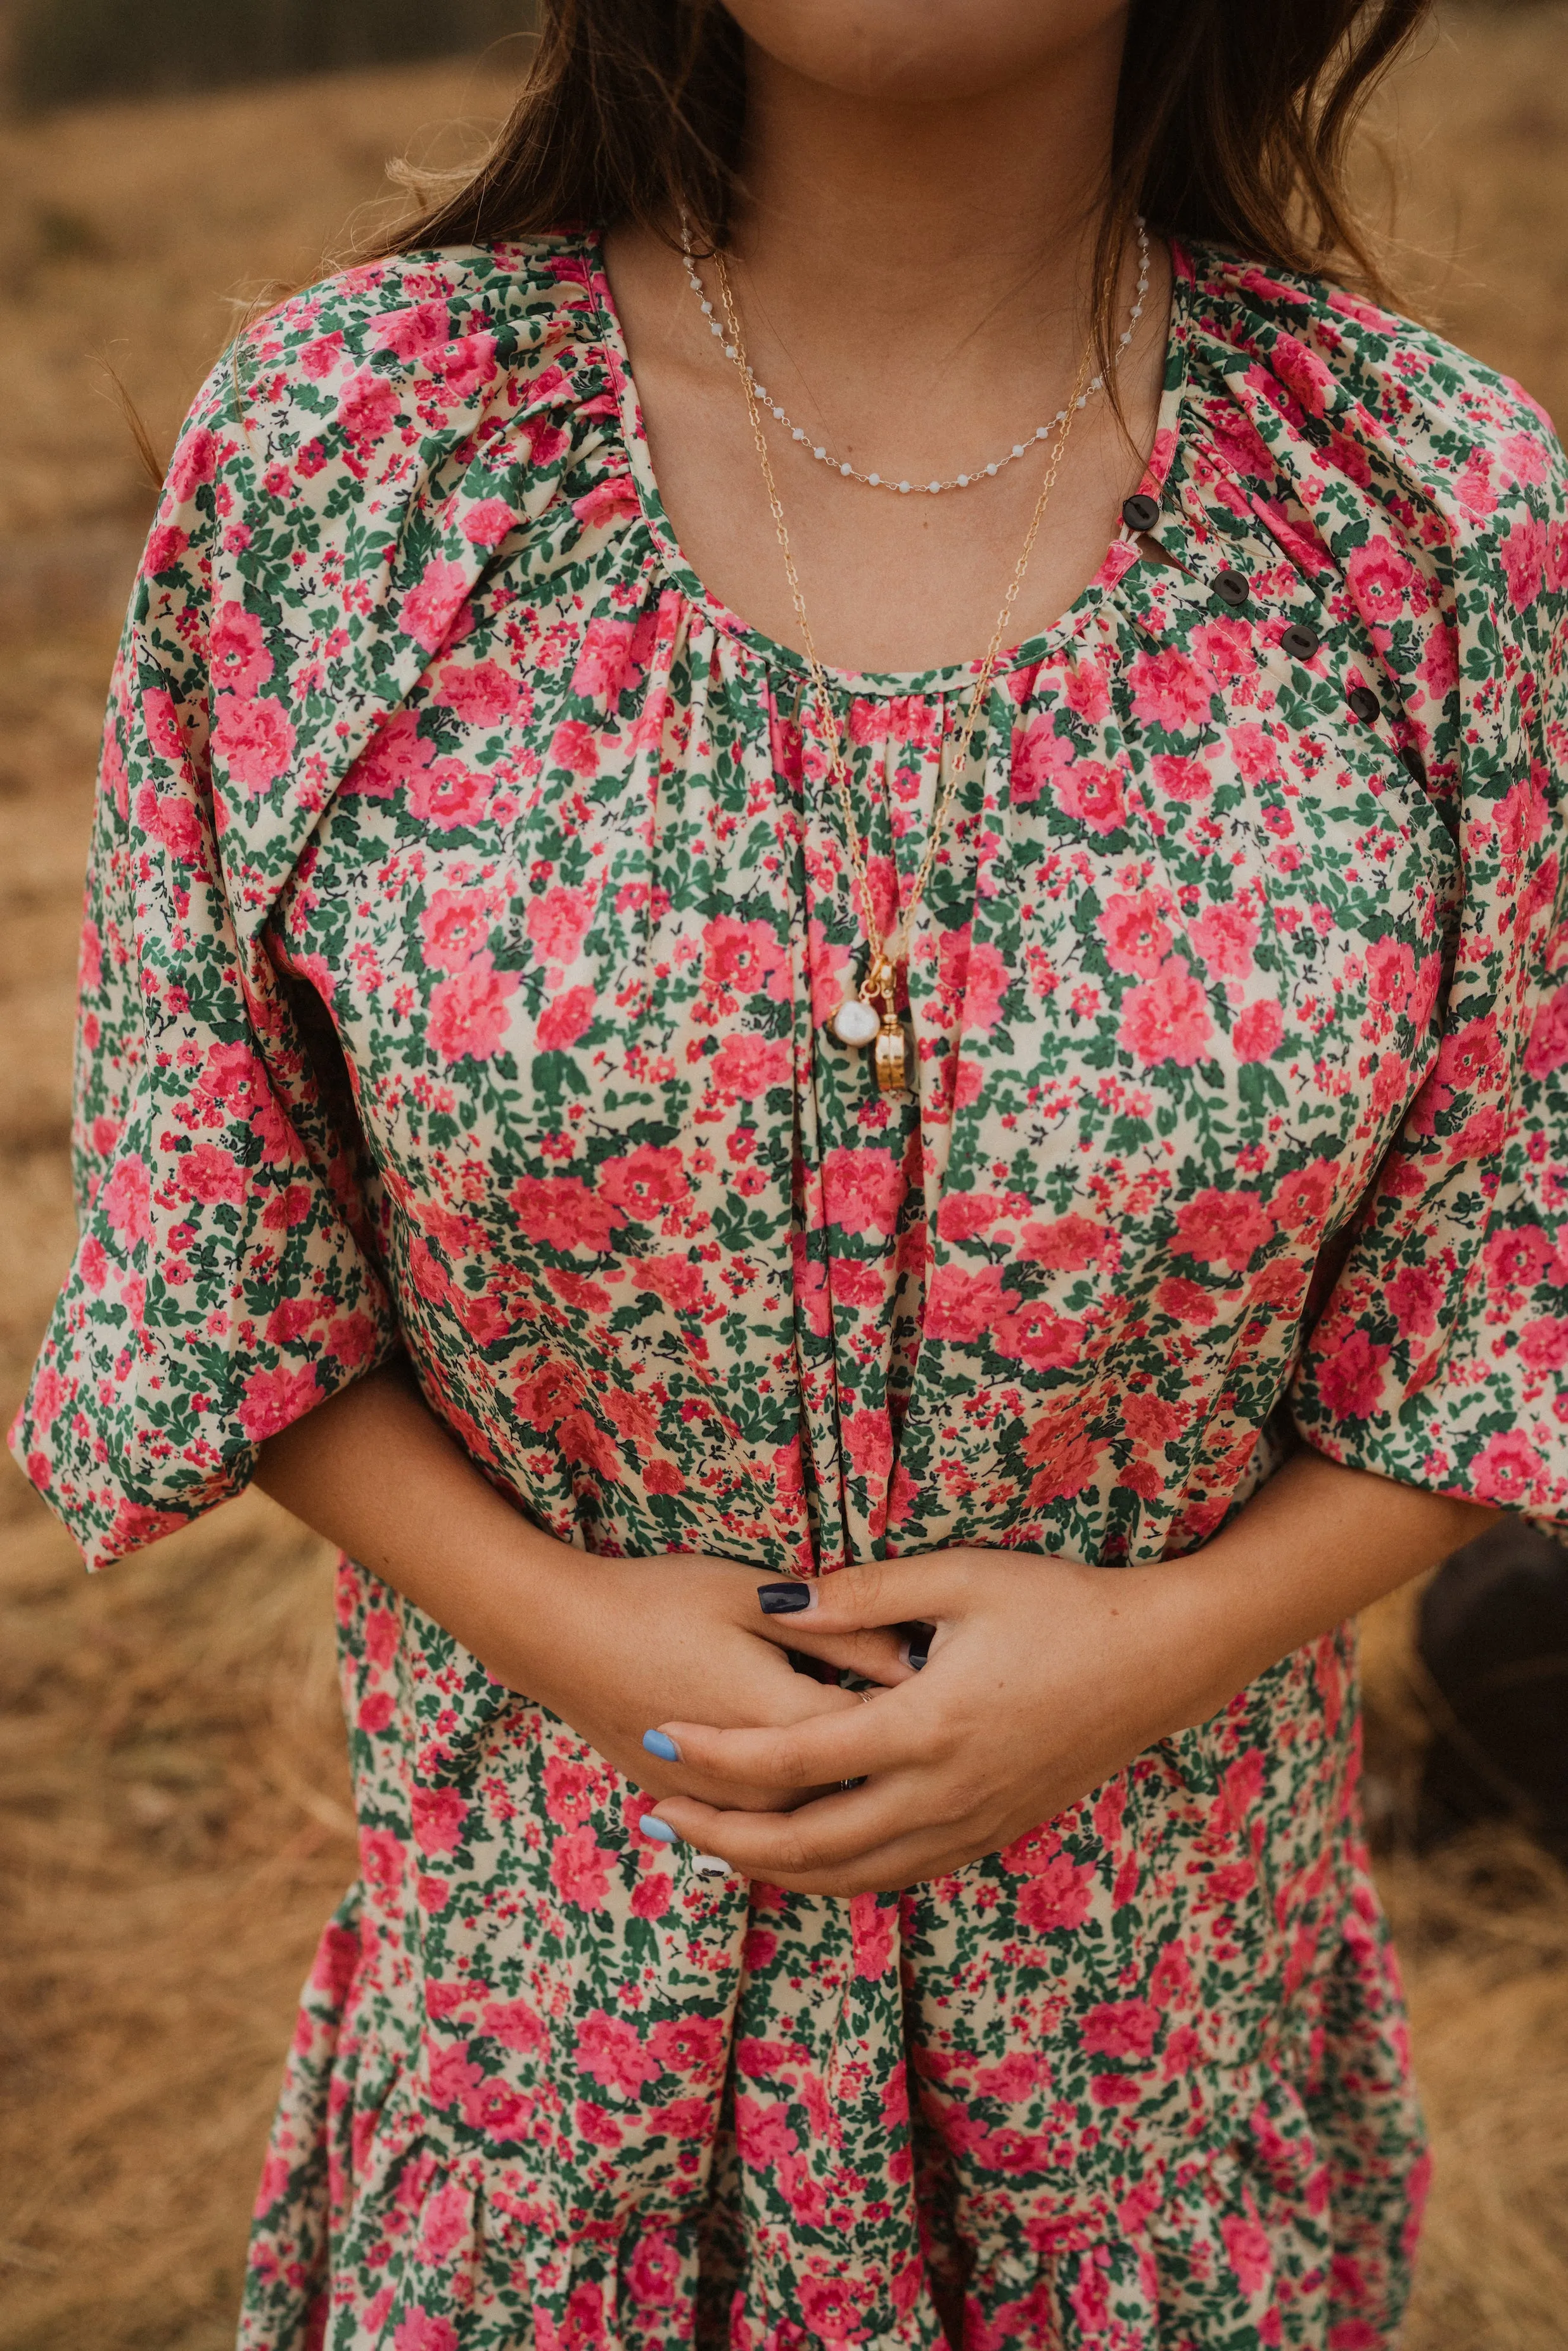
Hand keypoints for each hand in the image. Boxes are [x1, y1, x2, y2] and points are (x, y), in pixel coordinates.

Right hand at [493, 1551, 917, 1816]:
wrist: (558, 1635)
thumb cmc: (658, 1600)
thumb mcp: (754, 1596)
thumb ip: (840, 1631)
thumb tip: (921, 1658)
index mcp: (784, 1724)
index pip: (882, 1731)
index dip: (924, 1706)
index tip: (956, 1680)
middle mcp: (759, 1788)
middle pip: (857, 1789)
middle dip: (897, 1761)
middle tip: (939, 1728)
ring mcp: (724, 1810)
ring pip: (816, 1825)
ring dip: (858, 1801)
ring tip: (900, 1767)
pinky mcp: (695, 1812)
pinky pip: (769, 1833)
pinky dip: (808, 1817)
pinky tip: (837, 1799)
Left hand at [642, 1549, 1237, 1893]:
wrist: (1160, 1660)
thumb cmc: (1061, 1604)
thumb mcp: (962, 1577)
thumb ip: (864, 1595)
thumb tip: (776, 1598)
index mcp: (926, 1727)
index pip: (792, 1758)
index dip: (715, 1754)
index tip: (655, 1735)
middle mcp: (944, 1794)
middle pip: (806, 1846)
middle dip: (720, 1836)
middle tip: (654, 1811)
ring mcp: (971, 1824)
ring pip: (849, 1877)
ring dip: (770, 1868)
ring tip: (709, 1843)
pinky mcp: (992, 1833)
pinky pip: (896, 1875)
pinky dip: (834, 1874)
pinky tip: (802, 1854)